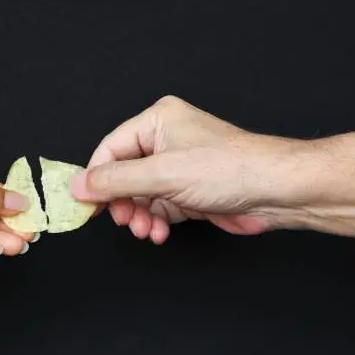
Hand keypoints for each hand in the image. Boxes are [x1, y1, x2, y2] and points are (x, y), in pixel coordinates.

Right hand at [71, 96, 306, 243]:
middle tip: (123, 221)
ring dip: (138, 217)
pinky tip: (159, 233)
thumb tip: (78, 185)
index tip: (87, 205)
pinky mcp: (187, 191)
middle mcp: (165, 141)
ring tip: (145, 230)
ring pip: (139, 196)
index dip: (97, 178)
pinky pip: (158, 208)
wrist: (276, 192)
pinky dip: (154, 222)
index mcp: (156, 121)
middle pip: (123, 175)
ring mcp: (177, 168)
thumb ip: (115, 181)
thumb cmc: (228, 169)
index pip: (110, 149)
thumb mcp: (162, 174)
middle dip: (122, 203)